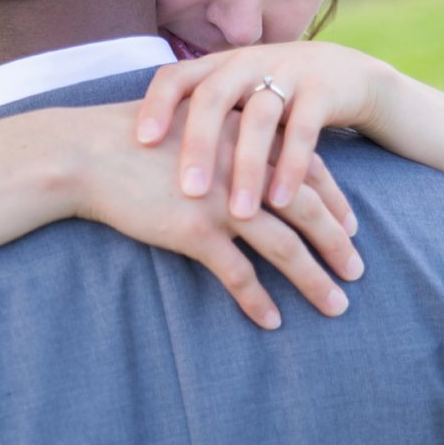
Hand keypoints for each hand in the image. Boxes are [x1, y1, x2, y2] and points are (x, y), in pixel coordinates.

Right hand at [72, 99, 363, 329]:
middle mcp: (243, 167)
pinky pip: (238, 273)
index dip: (334, 201)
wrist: (86, 153)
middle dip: (337, 244)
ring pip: (284, 246)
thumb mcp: (191, 123)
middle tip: (357, 271)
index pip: (308, 169)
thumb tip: (250, 157)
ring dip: (313, 279)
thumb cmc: (133, 137)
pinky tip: (271, 321)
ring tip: (334, 305)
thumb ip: (228, 137)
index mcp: (246, 137)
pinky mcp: (194, 230)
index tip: (351, 226)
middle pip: (308, 210)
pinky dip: (257, 299)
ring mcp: (221, 200)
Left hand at [135, 42, 390, 222]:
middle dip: (200, 145)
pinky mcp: (323, 92)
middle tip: (190, 191)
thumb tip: (133, 155)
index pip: (175, 76)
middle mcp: (246, 64)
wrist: (344, 74)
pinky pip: (304, 131)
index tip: (140, 141)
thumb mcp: (232, 100)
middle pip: (214, 97)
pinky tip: (280, 202)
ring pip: (260, 118)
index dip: (156, 105)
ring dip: (248, 168)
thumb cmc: (271, 98)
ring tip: (239, 213)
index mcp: (216, 67)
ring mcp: (286, 74)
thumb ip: (193, 120)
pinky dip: (292, 168)